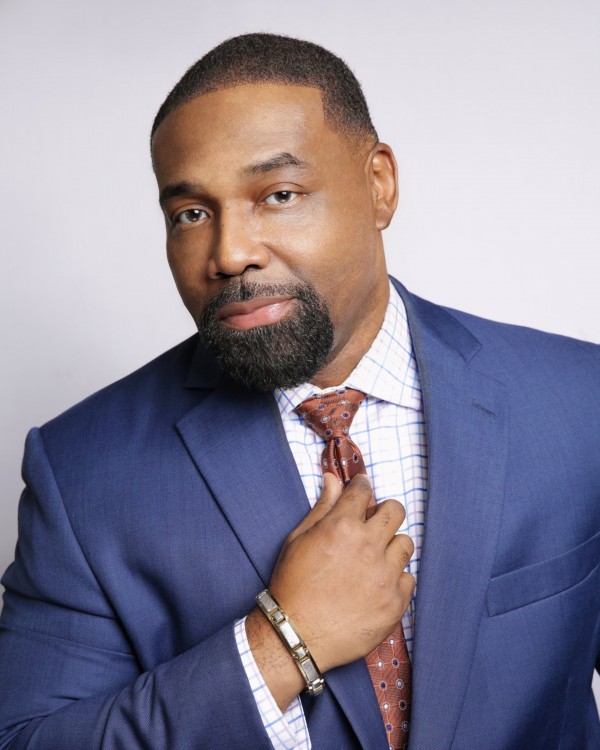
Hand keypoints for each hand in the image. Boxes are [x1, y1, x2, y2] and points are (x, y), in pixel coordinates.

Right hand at [268, 473, 414, 672]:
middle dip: (384, 511)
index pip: (363, 490)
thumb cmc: (293, 584)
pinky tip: (376, 585)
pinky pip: (408, 577)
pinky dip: (395, 578)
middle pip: (396, 510)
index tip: (361, 491)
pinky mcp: (395, 602)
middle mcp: (368, 546)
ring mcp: (385, 575)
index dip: (361, 486)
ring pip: (406, 543)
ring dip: (391, 546)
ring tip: (374, 559)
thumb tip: (333, 479)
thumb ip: (322, 507)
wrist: (295, 634)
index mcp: (342, 526)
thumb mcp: (299, 539)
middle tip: (373, 523)